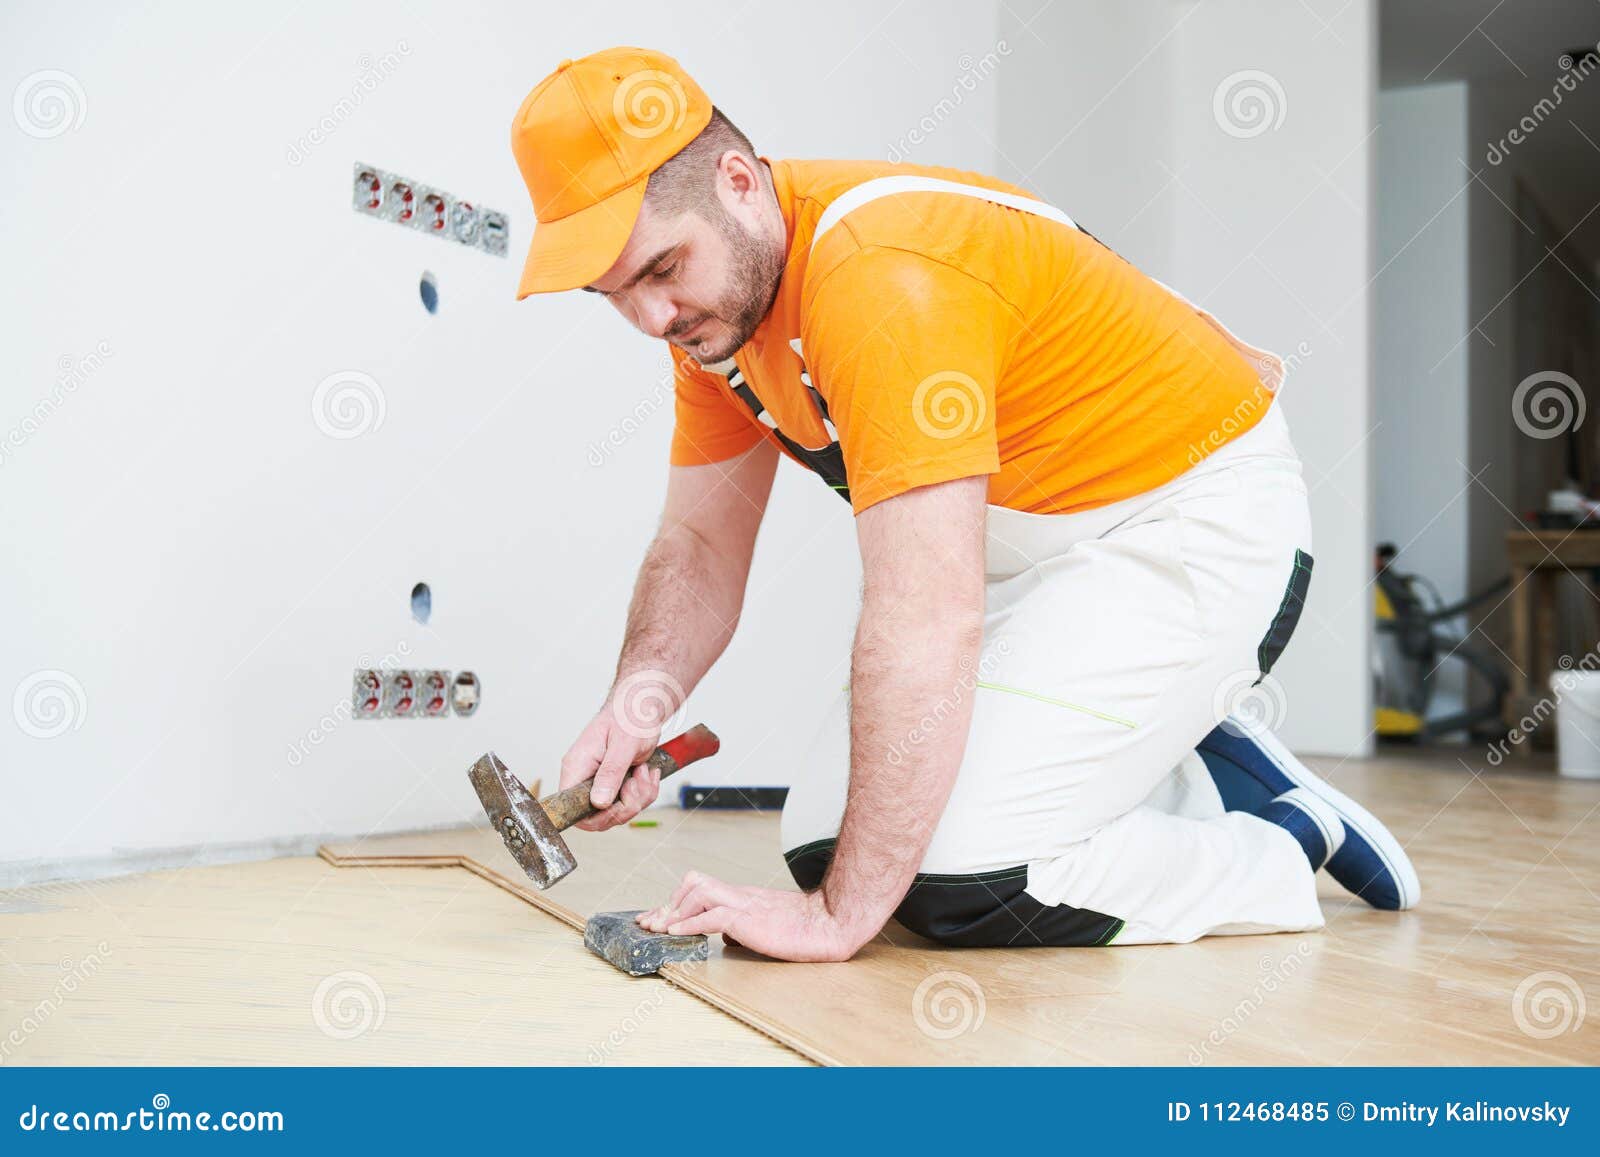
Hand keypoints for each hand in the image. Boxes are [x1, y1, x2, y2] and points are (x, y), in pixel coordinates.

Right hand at [557, 709, 660, 831]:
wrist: (642, 706)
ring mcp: (600, 782)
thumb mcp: (623, 744)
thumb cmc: (629, 716)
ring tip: (643, 771)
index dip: (595, 817)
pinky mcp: (615, 784)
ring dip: (639, 797)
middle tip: (637, 782)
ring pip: (617, 812)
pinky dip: (645, 792)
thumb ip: (610, 773)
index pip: (572, 808)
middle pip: (597, 817)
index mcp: (577, 767)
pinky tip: (647, 773)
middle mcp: (584, 778)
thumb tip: (598, 802)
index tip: (617, 804)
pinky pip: (629, 803)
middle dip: (625, 806)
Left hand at [637, 870, 872, 961]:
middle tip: (649, 923)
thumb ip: (744, 928)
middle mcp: (741, 895)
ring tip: (661, 928)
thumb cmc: (805, 928)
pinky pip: (714, 914)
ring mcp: (746, 904)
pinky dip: (691, 923)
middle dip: (668, 903)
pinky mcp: (752, 918)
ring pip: (699, 890)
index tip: (657, 917)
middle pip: (694, 882)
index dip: (675, 902)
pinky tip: (677, 932)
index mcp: (743, 896)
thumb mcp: (767, 927)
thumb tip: (726, 939)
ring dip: (675, 910)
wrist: (831, 923)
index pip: (701, 888)